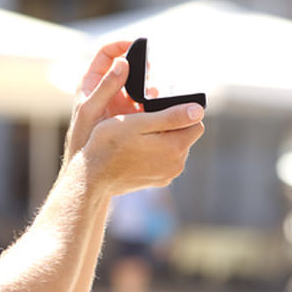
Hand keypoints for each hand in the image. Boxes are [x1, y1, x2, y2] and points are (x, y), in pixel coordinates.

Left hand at [63, 41, 141, 162]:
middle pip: (127, 69)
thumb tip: (122, 62)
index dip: (120, 46)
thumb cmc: (82, 139)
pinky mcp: (131, 118)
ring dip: (148, 87)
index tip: (136, 44)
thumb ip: (106, 87)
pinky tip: (158, 108)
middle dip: (140, 67)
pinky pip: (145, 105)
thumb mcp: (92, 110)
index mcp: (91, 84)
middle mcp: (107, 91)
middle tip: (149, 68)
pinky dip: (153, 104)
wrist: (88, 171)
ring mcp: (120, 105)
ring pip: (138, 87)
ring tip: (153, 92)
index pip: (106, 54)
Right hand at [84, 100, 204, 196]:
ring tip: (139, 135)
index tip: (159, 110)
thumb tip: (198, 110)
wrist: (92, 176)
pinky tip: (137, 149)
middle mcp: (177, 164)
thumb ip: (170, 116)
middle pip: (187, 134)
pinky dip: (156, 152)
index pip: (196, 122)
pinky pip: (166, 159)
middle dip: (172, 125)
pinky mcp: (159, 180)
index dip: (180, 111)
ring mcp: (168, 174)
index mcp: (175, 147)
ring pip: (176, 146)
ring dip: (164, 138)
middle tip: (145, 122)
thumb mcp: (138, 122)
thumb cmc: (109, 143)